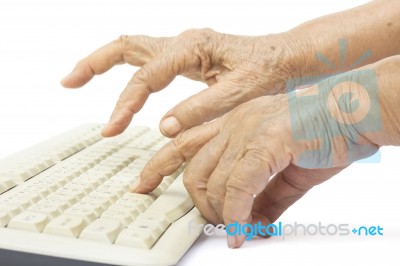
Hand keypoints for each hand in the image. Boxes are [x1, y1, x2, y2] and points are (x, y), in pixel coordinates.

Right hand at [61, 29, 301, 136]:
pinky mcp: (187, 57)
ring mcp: (184, 48)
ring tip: (78, 79)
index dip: (127, 103)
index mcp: (193, 47)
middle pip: (126, 46)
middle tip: (69, 81)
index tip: (114, 127)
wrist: (286, 59)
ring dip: (104, 63)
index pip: (146, 76)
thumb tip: (164, 126)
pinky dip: (128, 71)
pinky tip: (125, 86)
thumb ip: (200, 109)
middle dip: (94, 65)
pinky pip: (148, 59)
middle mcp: (183, 42)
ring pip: (133, 49)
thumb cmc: (268, 72)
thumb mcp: (237, 94)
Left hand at [133, 69, 381, 247]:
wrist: (353, 112)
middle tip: (215, 222)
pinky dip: (237, 215)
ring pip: (213, 182)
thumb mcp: (281, 170)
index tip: (143, 184)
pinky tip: (242, 231)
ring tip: (235, 228)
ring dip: (221, 214)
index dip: (157, 166)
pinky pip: (238, 187)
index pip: (181, 142)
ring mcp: (246, 130)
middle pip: (192, 170)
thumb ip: (261, 197)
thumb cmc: (320, 134)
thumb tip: (248, 225)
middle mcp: (232, 123)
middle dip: (198, 205)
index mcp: (231, 122)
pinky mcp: (265, 142)